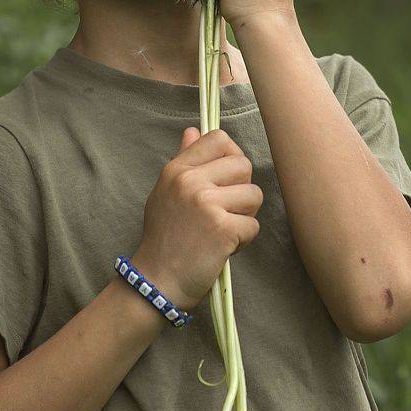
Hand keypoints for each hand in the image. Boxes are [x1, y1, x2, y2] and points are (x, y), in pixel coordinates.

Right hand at [137, 126, 263, 310]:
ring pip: (254, 195)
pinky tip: (223, 247)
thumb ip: (183, 160)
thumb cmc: (164, 238)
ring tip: (222, 230)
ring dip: (245, 216)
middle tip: (224, 212)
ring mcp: (207, 204)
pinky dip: (243, 240)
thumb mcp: (165, 192)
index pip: (219, 139)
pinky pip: (253, 225)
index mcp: (177, 170)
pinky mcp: (223, 228)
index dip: (231, 156)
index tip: (225, 178)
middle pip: (243, 165)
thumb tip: (194, 130)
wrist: (156, 280)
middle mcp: (190, 182)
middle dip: (241, 189)